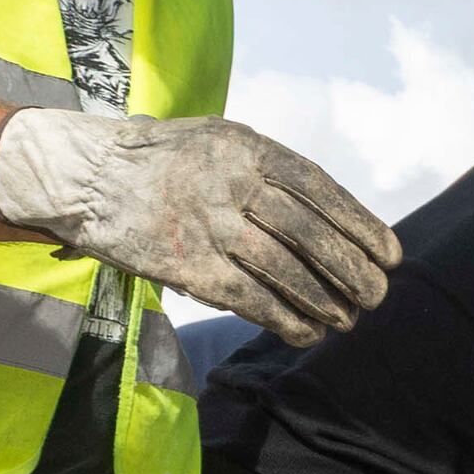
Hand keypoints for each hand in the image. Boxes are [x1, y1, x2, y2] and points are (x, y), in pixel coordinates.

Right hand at [0, 110, 400, 345]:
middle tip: (377, 294)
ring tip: (348, 319)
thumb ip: (268, 172)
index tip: (390, 254)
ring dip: (324, 301)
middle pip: (310, 233)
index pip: (320, 189)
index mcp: (245, 147)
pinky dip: (285, 319)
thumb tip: (330, 219)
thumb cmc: (161, 161)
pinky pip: (250, 298)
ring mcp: (208, 225)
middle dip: (352, 270)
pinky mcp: (186, 264)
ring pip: (285, 271)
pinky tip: (306, 331)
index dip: (361, 225)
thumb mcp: (218, 141)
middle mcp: (230, 183)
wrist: (83, 175)